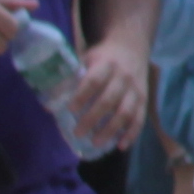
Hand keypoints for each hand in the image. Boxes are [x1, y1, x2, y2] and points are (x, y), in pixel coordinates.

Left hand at [66, 37, 152, 152]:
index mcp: (106, 64)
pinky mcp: (144, 99)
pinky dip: (131, 134)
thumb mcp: (88, 58)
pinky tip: (121, 146)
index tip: (70, 110)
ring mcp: (135, 89)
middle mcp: (123, 76)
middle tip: (78, 133)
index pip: (94, 81)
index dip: (82, 95)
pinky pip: (139, 118)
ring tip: (96, 142)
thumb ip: (72, 77)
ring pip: (125, 112)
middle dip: (92, 118)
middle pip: (109, 100)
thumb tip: (50, 103)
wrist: (131, 47)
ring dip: (111, 129)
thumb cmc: (103, 56)